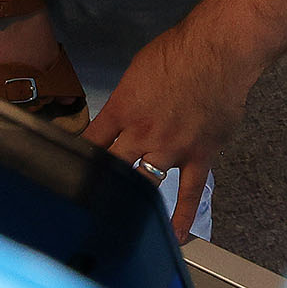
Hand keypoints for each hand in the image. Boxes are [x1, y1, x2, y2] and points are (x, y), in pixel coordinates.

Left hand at [83, 20, 252, 238]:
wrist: (216, 52)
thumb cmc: (176, 52)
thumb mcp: (136, 71)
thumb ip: (127, 100)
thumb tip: (123, 117)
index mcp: (121, 110)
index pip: (91, 141)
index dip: (78, 158)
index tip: (70, 172)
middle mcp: (141, 134)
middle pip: (113, 167)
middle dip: (101, 184)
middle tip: (91, 203)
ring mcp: (170, 149)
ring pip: (145, 183)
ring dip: (134, 199)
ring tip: (121, 221)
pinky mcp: (198, 156)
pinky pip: (189, 192)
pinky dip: (182, 215)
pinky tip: (175, 235)